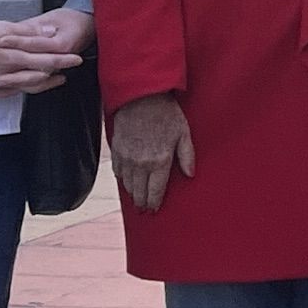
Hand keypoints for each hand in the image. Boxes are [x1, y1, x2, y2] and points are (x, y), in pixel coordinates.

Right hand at [0, 17, 82, 95]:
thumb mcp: (4, 27)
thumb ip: (28, 32)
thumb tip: (51, 31)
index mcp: (14, 56)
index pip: (45, 60)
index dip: (62, 60)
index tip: (76, 58)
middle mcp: (7, 72)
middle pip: (38, 77)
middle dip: (55, 74)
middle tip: (69, 71)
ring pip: (25, 87)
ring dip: (41, 83)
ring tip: (53, 79)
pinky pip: (8, 89)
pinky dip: (20, 86)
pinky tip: (28, 83)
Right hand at [108, 92, 192, 209]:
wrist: (141, 97)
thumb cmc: (166, 113)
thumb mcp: (183, 133)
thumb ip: (187, 156)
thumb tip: (190, 175)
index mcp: (160, 161)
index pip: (156, 192)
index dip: (155, 204)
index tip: (154, 210)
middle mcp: (141, 164)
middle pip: (139, 193)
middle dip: (142, 203)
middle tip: (145, 209)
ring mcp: (127, 158)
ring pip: (127, 185)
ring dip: (132, 193)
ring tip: (137, 199)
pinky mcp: (116, 151)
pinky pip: (118, 172)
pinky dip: (123, 179)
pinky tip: (127, 181)